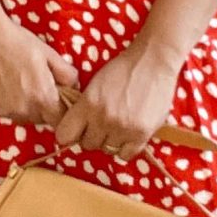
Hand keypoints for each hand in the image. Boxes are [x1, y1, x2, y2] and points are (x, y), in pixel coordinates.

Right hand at [0, 17, 78, 126]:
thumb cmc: (20, 42)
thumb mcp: (50, 55)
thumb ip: (68, 75)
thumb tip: (74, 88)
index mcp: (42, 97)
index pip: (60, 120)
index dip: (63, 110)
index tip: (61, 98)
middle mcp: (24, 110)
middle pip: (44, 120)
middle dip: (47, 107)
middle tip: (42, 85)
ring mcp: (6, 111)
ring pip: (27, 117)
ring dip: (30, 107)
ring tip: (24, 84)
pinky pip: (11, 113)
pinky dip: (14, 105)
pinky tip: (10, 85)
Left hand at [52, 36, 183, 158]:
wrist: (153, 61)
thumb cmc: (123, 69)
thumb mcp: (95, 84)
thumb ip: (84, 107)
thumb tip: (75, 128)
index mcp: (87, 104)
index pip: (64, 135)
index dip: (70, 134)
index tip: (77, 130)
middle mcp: (102, 118)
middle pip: (87, 144)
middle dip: (93, 136)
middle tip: (103, 125)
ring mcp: (122, 128)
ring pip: (107, 150)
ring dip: (111, 141)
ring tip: (119, 127)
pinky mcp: (141, 134)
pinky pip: (125, 154)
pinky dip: (126, 147)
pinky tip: (130, 134)